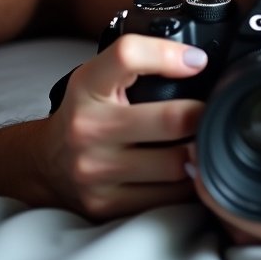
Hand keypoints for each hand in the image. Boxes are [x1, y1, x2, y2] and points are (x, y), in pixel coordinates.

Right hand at [36, 34, 207, 218]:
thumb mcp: (99, 76)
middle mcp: (88, 128)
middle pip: (170, 120)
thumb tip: (198, 61)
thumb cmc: (85, 112)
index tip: (197, 61)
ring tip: (204, 139)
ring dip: (199, 151)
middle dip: (202, 114)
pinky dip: (186, 183)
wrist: (45, 164)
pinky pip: (167, 197)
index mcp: (87, 85)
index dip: (169, 54)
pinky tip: (188, 169)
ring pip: (176, 164)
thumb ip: (138, 62)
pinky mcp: (106, 205)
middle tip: (215, 109)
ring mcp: (96, 171)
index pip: (127, 54)